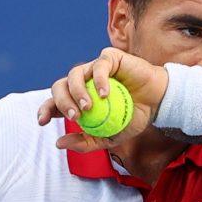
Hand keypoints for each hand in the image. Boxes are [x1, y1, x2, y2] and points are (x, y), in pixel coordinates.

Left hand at [37, 47, 168, 151]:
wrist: (158, 102)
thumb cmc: (134, 116)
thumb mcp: (109, 136)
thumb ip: (86, 142)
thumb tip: (58, 143)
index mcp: (79, 99)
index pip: (55, 102)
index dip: (45, 109)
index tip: (43, 122)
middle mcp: (83, 82)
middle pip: (59, 86)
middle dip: (61, 102)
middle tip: (76, 116)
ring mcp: (95, 69)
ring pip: (74, 74)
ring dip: (77, 92)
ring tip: (88, 108)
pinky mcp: (110, 58)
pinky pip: (98, 66)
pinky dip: (99, 80)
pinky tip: (106, 94)